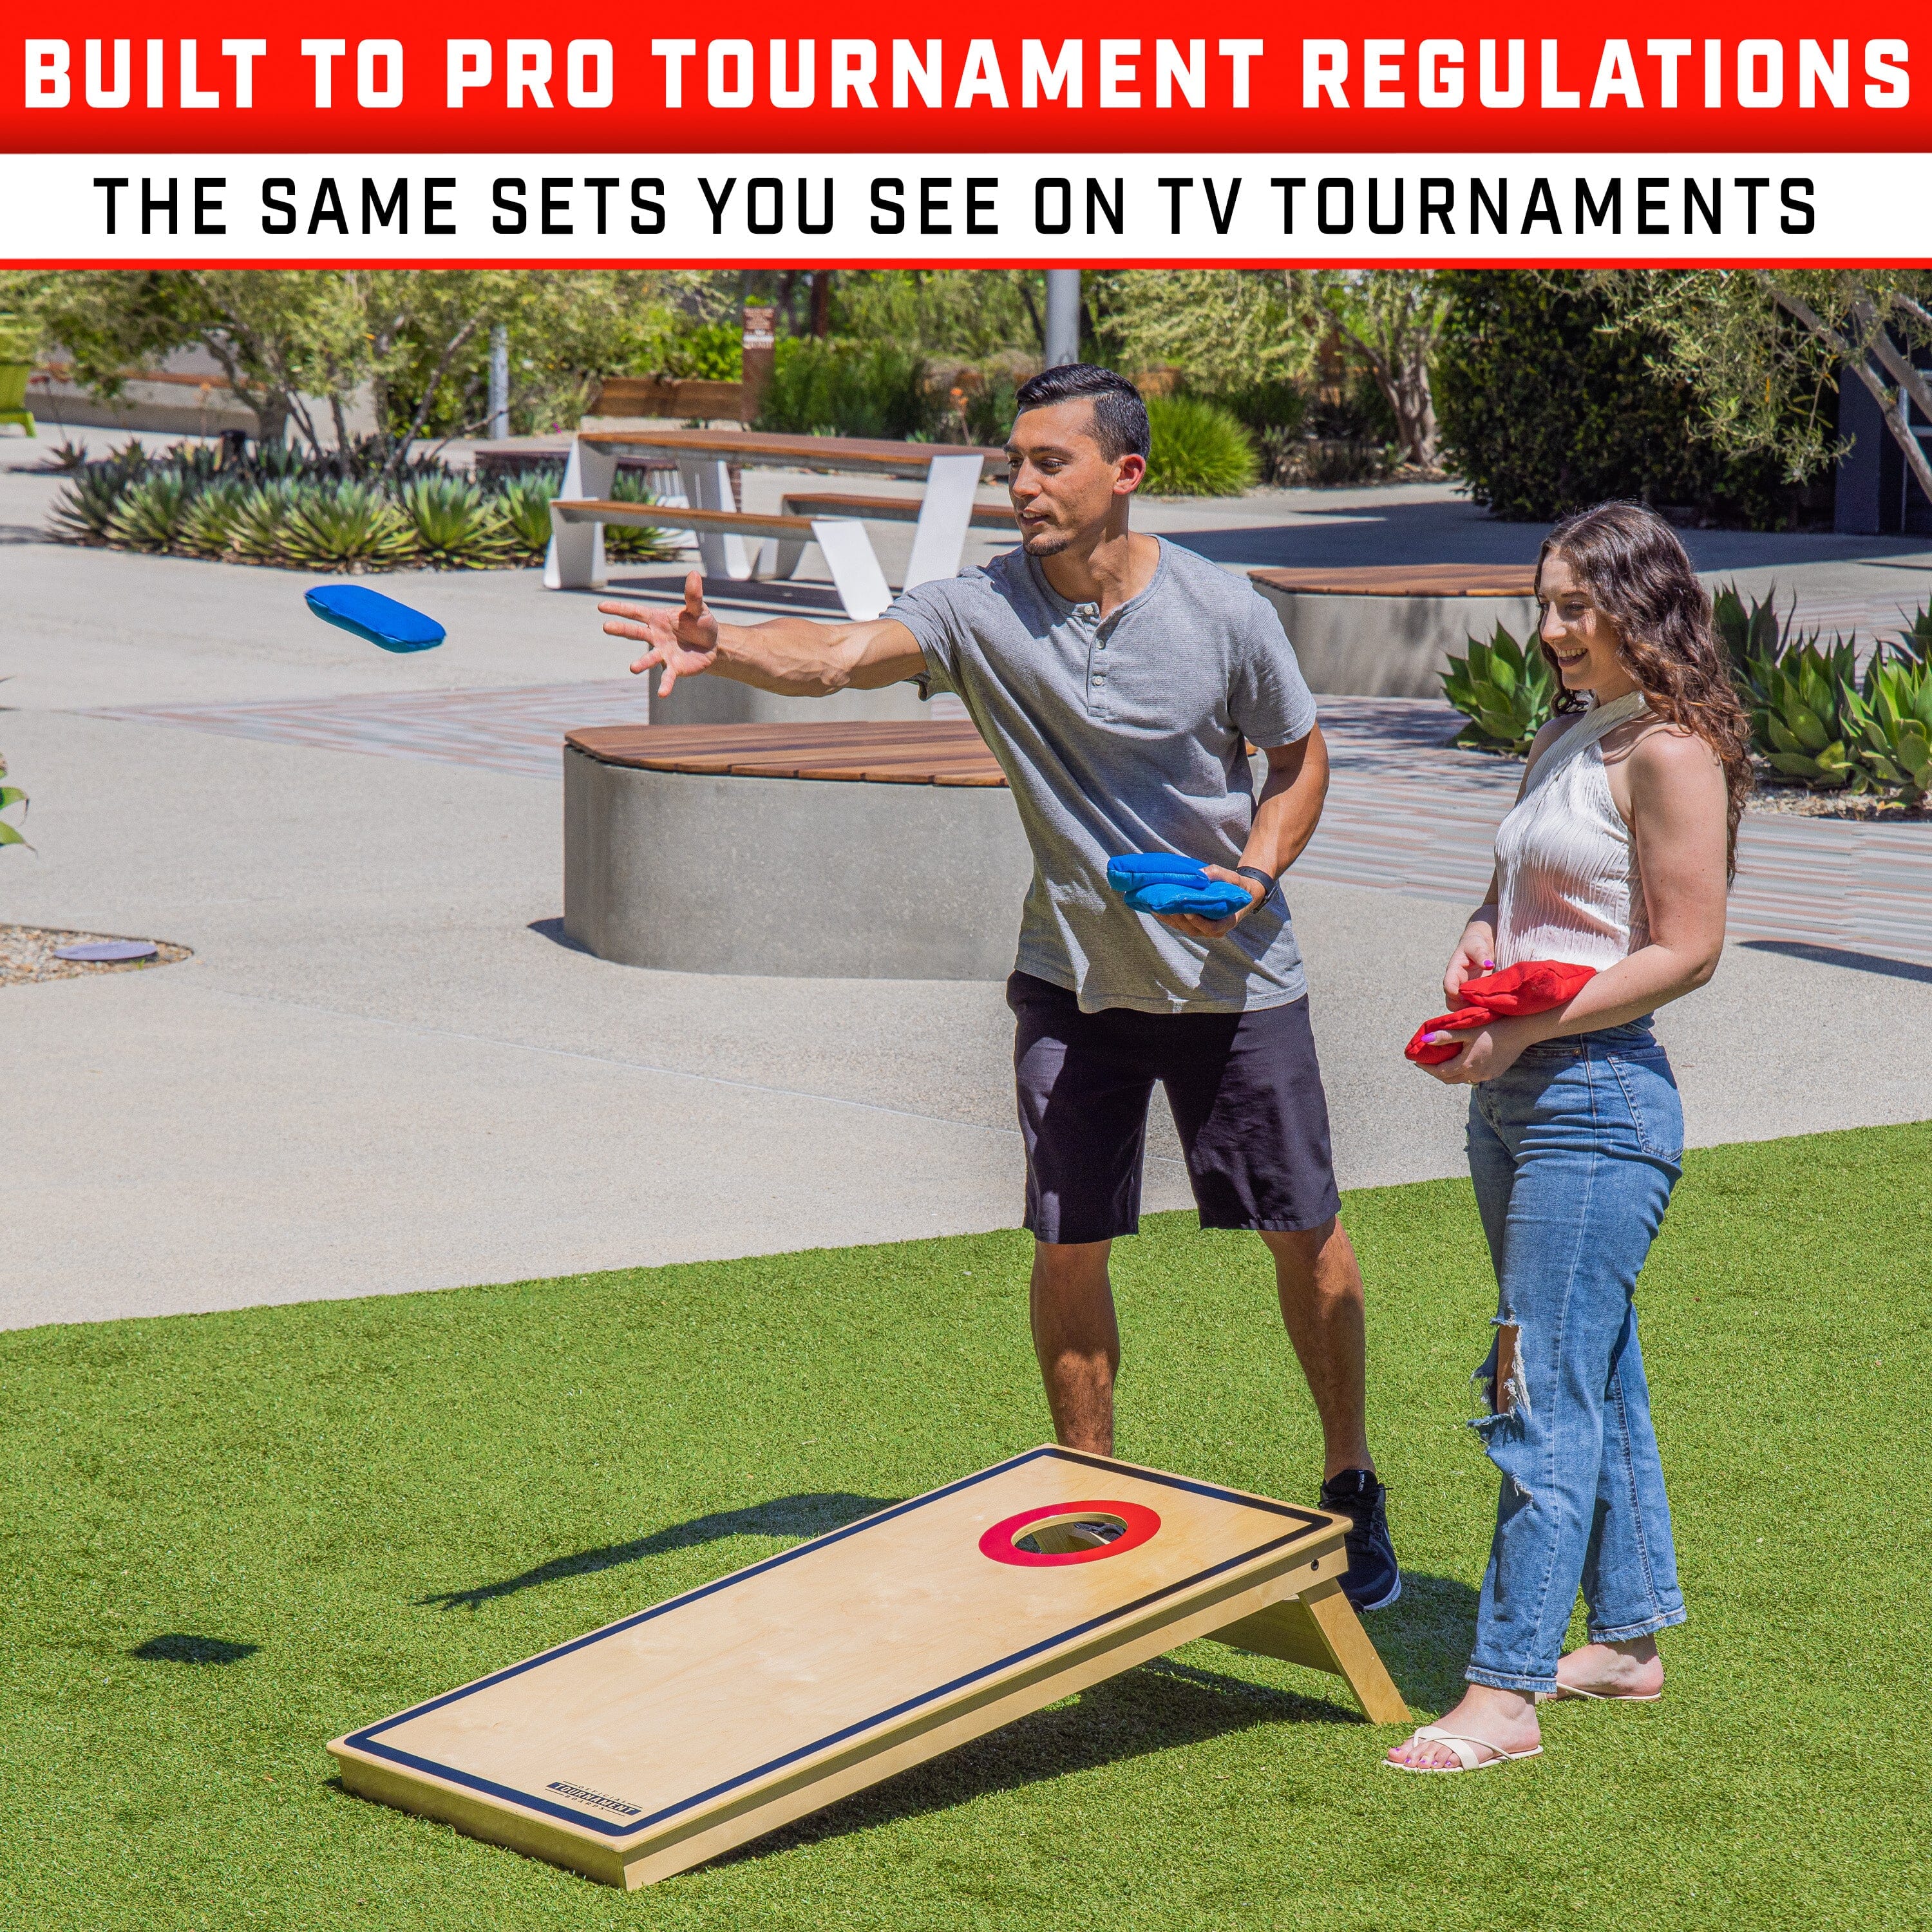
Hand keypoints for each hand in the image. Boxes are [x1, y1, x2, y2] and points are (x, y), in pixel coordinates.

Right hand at [599, 572, 719, 695]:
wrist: (713, 645)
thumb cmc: (701, 624)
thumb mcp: (699, 609)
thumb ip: (693, 595)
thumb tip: (693, 574)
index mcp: (657, 619)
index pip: (635, 613)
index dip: (619, 609)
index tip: (601, 606)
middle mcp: (655, 636)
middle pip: (635, 632)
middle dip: (621, 629)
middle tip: (606, 627)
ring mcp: (663, 653)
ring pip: (649, 658)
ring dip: (641, 663)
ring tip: (633, 668)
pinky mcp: (674, 668)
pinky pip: (667, 677)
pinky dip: (664, 685)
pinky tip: (662, 694)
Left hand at [1152, 865, 1268, 940]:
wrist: (1239, 893)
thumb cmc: (1236, 886)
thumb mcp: (1232, 877)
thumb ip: (1218, 874)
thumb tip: (1200, 872)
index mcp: (1227, 923)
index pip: (1211, 928)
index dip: (1198, 922)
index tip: (1188, 911)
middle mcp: (1213, 930)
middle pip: (1192, 929)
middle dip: (1178, 918)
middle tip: (1166, 905)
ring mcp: (1202, 929)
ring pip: (1183, 927)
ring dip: (1169, 918)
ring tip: (1156, 905)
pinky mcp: (1192, 925)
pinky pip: (1178, 924)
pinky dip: (1167, 917)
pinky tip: (1155, 907)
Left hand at [1414, 1014, 1538, 1085]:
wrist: (1521, 1030)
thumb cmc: (1493, 1027)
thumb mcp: (1467, 1030)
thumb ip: (1445, 1037)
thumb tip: (1424, 1040)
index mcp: (1466, 1065)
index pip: (1440, 1072)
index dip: (1427, 1067)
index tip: (1417, 1061)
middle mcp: (1476, 1075)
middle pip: (1449, 1078)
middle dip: (1436, 1071)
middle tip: (1427, 1062)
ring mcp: (1487, 1076)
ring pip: (1462, 1079)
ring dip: (1451, 1072)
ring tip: (1443, 1061)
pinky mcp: (1495, 1073)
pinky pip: (1474, 1076)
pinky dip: (1464, 1071)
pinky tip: (1463, 1061)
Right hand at [1444, 923, 1497, 1006]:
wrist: (1478, 945)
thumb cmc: (1475, 943)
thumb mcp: (1477, 946)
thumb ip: (1481, 954)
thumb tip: (1488, 964)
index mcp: (1453, 971)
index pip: (1448, 986)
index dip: (1455, 994)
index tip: (1467, 996)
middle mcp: (1456, 983)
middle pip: (1451, 1002)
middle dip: (1463, 1007)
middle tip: (1479, 1005)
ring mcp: (1463, 989)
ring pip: (1460, 1007)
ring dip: (1470, 1010)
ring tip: (1485, 1008)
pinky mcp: (1472, 993)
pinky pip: (1470, 1006)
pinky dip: (1477, 1008)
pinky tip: (1488, 1007)